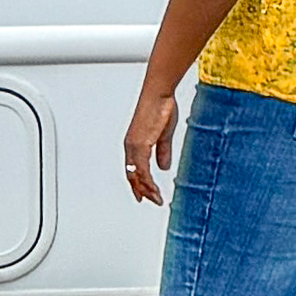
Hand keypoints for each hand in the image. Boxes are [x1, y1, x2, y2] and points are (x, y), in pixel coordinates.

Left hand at [123, 80, 181, 205]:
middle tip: (153, 201)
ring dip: (147, 189)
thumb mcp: (164, 135)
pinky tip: (154, 189)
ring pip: (137, 175)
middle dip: (142, 190)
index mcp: (135, 144)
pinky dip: (147, 182)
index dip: (139, 183)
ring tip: (157, 199)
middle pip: (133, 176)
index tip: (146, 194)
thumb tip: (163, 167)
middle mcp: (131, 147)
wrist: (158, 94)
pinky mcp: (140, 145)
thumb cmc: (161, 108)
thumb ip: (163, 152)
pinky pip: (142, 169)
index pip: (134, 169)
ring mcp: (134, 147)